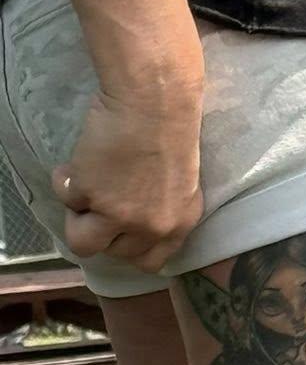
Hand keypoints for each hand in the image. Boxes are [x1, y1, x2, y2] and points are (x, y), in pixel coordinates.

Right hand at [52, 76, 202, 272]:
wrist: (154, 102)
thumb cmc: (170, 130)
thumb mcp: (182, 184)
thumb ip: (165, 211)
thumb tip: (138, 224)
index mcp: (178, 226)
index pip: (149, 262)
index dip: (129, 247)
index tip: (120, 229)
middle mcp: (151, 227)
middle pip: (114, 254)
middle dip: (102, 229)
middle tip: (100, 199)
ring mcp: (120, 215)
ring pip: (83, 243)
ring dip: (77, 219)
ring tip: (82, 191)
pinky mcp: (90, 193)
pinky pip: (65, 197)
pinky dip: (65, 179)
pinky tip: (78, 161)